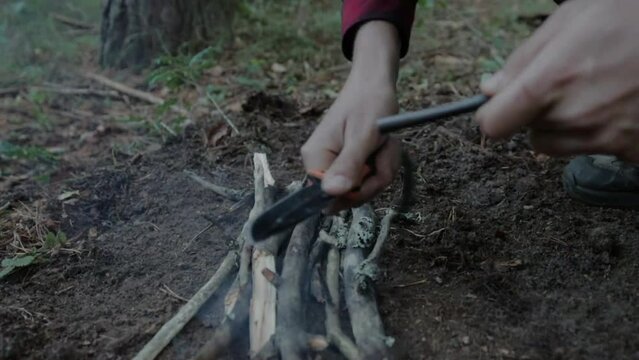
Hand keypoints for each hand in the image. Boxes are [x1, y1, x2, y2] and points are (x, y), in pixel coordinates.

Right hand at [301, 21, 401, 210]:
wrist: (374, 84)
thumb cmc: (369, 103)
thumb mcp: (363, 136)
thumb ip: (348, 165)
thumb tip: (330, 194)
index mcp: (316, 157)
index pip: (330, 197)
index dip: (355, 191)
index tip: (372, 169)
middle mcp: (320, 163)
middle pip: (350, 195)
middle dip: (375, 177)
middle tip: (383, 148)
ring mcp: (335, 164)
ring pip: (364, 188)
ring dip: (383, 167)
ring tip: (385, 142)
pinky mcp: (348, 163)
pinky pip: (369, 179)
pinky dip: (383, 164)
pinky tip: (383, 146)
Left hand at [477, 0, 638, 161]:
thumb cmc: (632, 12)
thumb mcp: (572, 17)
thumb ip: (524, 58)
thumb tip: (490, 90)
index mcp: (552, 81)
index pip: (494, 125)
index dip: (493, 114)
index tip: (500, 106)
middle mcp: (576, 117)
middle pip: (529, 134)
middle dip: (538, 113)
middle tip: (569, 81)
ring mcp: (608, 138)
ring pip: (559, 146)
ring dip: (566, 126)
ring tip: (598, 89)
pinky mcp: (636, 150)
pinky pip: (599, 150)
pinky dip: (604, 133)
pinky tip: (623, 103)